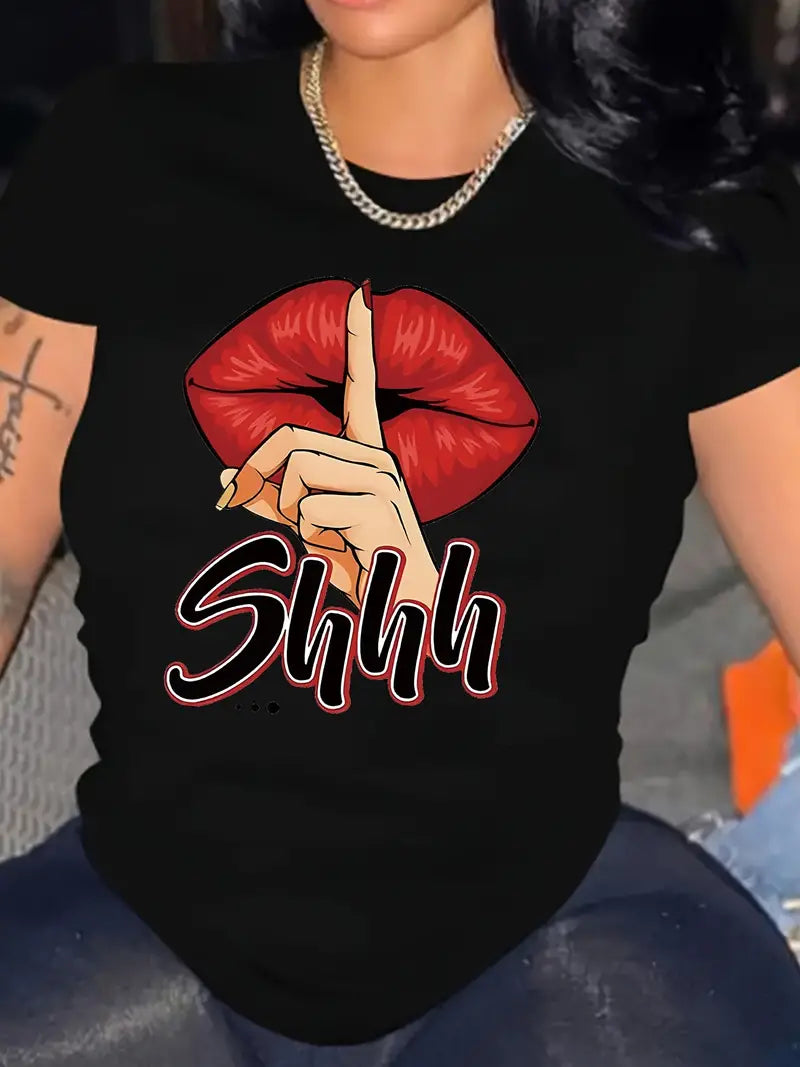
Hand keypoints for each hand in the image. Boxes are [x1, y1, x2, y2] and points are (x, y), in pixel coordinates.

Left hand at [214, 282, 438, 608]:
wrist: (400, 603)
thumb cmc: (356, 559)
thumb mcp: (305, 526)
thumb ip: (268, 500)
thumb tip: (226, 474)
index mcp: (365, 452)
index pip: (361, 388)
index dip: (359, 341)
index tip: (362, 293)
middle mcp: (377, 456)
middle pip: (293, 438)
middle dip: (256, 471)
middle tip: (235, 500)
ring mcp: (382, 480)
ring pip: (298, 472)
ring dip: (287, 511)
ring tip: (315, 535)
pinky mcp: (379, 506)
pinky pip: (309, 510)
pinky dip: (306, 537)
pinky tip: (339, 549)